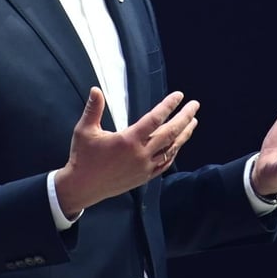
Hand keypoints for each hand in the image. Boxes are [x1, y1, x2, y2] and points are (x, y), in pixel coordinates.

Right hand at [54, 87, 198, 215]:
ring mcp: (144, 167)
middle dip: (184, 117)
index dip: (169, 106)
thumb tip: (95, 89)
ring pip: (171, 148)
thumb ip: (93, 109)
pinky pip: (165, 163)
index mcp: (128, 140)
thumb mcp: (84, 130)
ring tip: (193, 122)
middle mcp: (140, 154)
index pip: (155, 119)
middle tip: (195, 105)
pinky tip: (179, 144)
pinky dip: (174, 151)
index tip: (179, 95)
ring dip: (184, 134)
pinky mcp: (144, 176)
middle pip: (170, 133)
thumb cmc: (83, 157)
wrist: (82, 187)